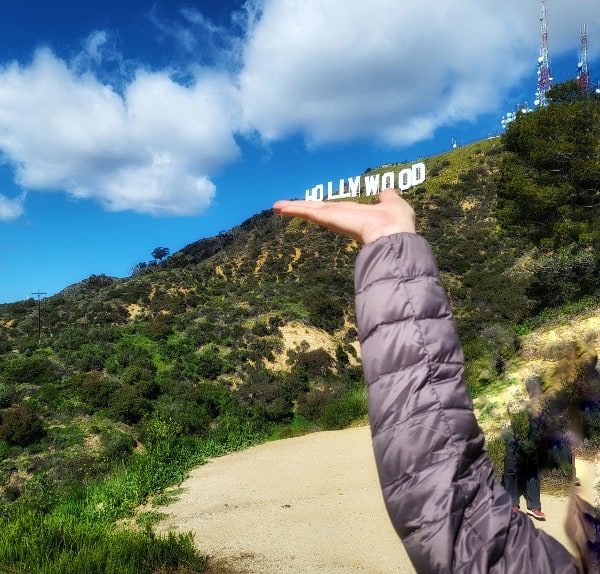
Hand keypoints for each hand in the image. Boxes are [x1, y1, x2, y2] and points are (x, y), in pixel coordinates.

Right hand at [272, 188, 415, 243]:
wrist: (394, 234)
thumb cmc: (397, 222)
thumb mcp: (392, 203)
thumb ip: (387, 198)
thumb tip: (387, 192)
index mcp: (356, 214)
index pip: (334, 210)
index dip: (322, 207)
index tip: (312, 207)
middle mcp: (342, 217)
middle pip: (317, 210)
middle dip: (301, 207)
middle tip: (283, 207)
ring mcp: (334, 218)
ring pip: (310, 210)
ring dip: (293, 207)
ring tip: (275, 206)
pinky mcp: (328, 217)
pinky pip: (308, 211)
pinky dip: (294, 208)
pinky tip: (279, 207)